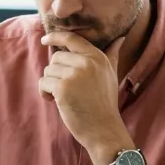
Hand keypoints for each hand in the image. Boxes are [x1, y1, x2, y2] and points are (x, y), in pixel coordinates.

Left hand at [38, 31, 129, 161]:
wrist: (104, 128)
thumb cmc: (105, 103)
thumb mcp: (112, 74)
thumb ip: (112, 55)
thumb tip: (120, 38)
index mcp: (97, 57)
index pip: (72, 39)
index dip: (55, 36)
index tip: (45, 39)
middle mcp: (86, 62)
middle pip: (56, 57)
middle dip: (56, 73)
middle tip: (67, 88)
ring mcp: (74, 74)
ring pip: (48, 70)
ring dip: (51, 84)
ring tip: (64, 97)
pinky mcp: (63, 88)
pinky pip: (44, 83)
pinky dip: (45, 93)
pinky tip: (55, 102)